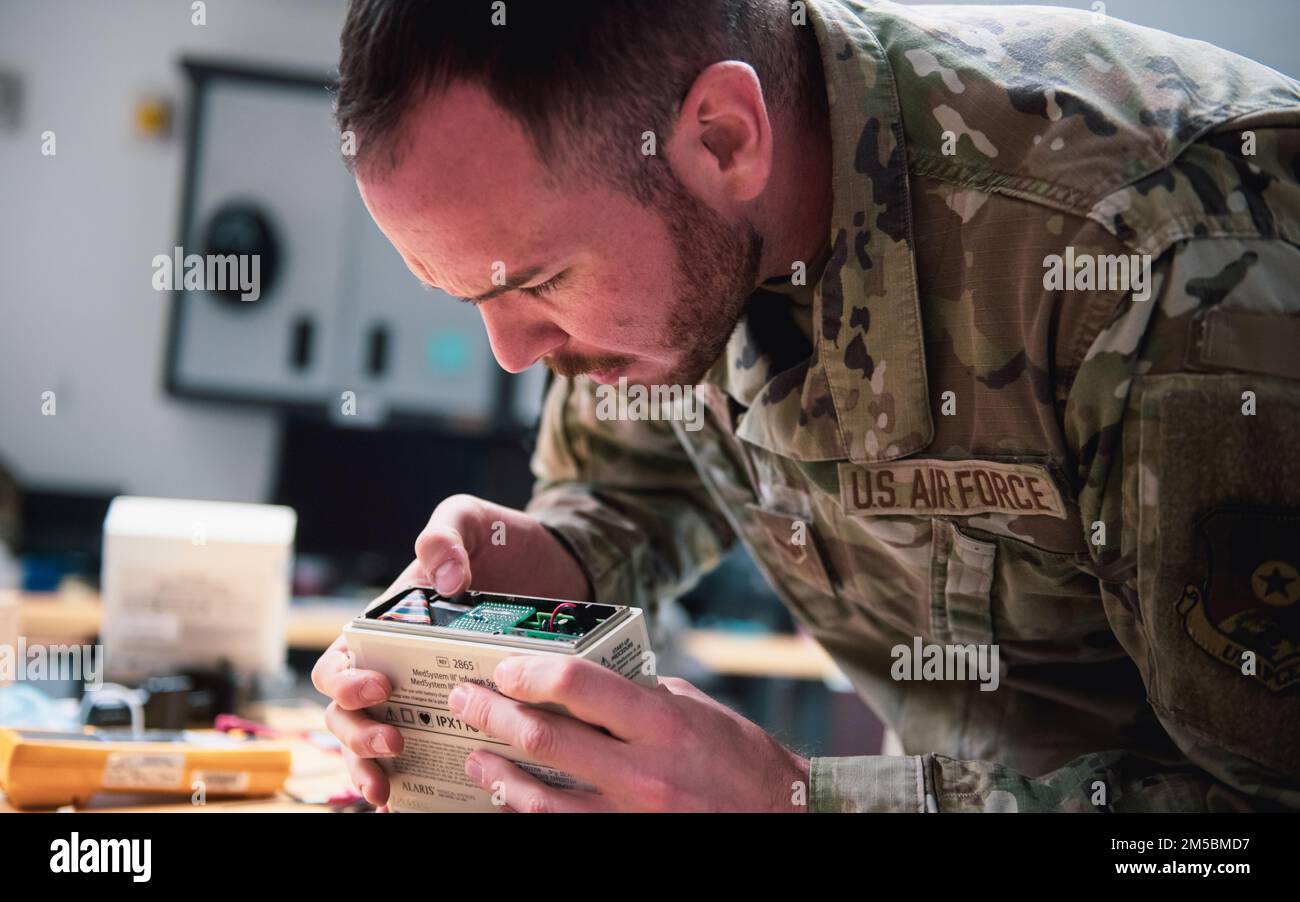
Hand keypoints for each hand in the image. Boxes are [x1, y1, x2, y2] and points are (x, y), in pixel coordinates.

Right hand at [310, 494, 591, 805]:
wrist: (561, 561)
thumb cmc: (504, 540)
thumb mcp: (470, 520)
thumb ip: (445, 535)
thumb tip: (447, 580)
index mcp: (389, 625)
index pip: (340, 662)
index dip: (344, 680)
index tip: (378, 686)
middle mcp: (402, 664)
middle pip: (348, 714)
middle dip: (357, 736)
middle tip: (394, 741)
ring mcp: (432, 692)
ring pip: (377, 743)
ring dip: (370, 767)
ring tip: (388, 783)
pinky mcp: (471, 711)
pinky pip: (433, 752)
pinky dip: (413, 780)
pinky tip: (411, 800)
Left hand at [450, 655, 811, 811]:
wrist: (783, 818)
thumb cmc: (740, 760)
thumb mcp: (695, 711)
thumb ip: (641, 697)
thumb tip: (591, 684)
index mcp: (662, 721)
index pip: (580, 684)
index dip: (532, 671)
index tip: (506, 667)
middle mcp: (644, 770)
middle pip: (546, 737)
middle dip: (494, 715)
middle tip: (467, 701)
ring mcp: (632, 816)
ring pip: (541, 796)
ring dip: (498, 772)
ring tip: (475, 754)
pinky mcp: (625, 842)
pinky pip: (562, 829)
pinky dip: (529, 813)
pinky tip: (512, 800)